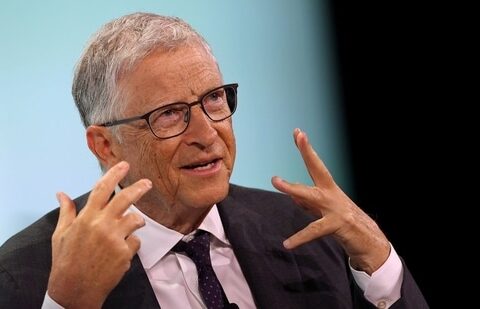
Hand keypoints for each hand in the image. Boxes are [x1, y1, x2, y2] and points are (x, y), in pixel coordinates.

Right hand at [47, 161, 151, 307]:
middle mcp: (102, 225)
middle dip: (139, 188)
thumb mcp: (60, 235)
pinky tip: (119, 253)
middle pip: (126, 199)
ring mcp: (115, 239)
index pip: (102, 189)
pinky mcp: (125, 253)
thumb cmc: (66, 261)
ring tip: (131, 227)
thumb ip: (66, 212)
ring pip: (135, 220)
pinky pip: (135, 241)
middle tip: (147, 183)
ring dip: (135, 222)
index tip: (124, 165)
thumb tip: (61, 193)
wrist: (74, 290)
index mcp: (86, 218)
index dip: (114, 174)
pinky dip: (130, 245)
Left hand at [271, 129, 389, 273]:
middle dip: (308, 152)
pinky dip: (300, 238)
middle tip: (300, 136)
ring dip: (292, 188)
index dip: (306, 149)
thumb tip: (293, 198)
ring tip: (275, 181)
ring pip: (311, 196)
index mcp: (328, 188)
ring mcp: (335, 208)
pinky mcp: (336, 225)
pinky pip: (314, 231)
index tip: (298, 132)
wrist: (368, 240)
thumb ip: (308, 204)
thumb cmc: (342, 223)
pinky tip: (287, 244)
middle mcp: (332, 194)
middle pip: (318, 169)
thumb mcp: (323, 211)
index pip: (315, 165)